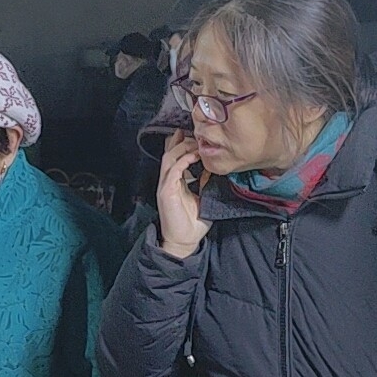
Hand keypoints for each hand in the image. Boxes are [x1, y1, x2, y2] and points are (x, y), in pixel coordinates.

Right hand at [156, 131, 209, 257]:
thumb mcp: (203, 197)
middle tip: (196, 135)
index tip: (194, 135)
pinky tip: (194, 156)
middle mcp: (167, 181)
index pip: (175, 158)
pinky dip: (183, 161)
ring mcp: (165, 186)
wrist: (184, 241)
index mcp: (174, 182)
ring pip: (169, 158)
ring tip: (196, 143)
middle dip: (182, 141)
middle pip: (169, 153)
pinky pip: (173, 171)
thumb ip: (204, 183)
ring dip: (182, 148)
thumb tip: (211, 168)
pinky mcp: (166, 192)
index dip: (181, 144)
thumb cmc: (193, 223)